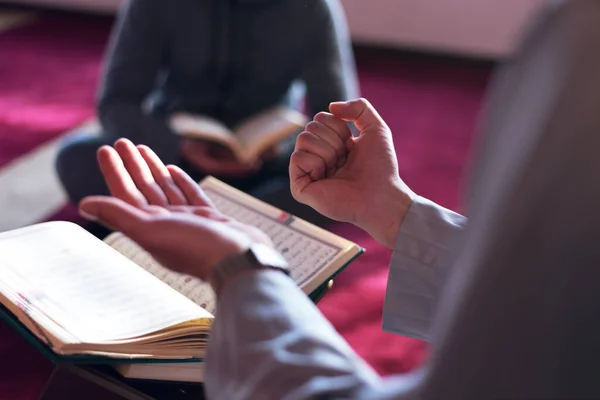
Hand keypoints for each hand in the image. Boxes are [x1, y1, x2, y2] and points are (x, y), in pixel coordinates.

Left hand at [79, 139, 272, 280]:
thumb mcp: (152, 230)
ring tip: (142, 148)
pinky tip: (172, 170)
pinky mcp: (209, 218)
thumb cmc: (197, 247)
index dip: (114, 172)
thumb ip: (119, 215)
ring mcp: (188, 220)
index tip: (105, 150)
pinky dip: (180, 181)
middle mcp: (166, 223)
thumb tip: (84, 204)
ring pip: (165, 189)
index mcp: (150, 227)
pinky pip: (190, 195)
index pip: (125, 194)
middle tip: (121, 141)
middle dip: (131, 165)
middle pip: (143, 188)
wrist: (239, 259)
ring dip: (152, 169)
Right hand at [290, 98, 414, 247]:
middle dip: (333, 140)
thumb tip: (331, 106)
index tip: (351, 147)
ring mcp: (307, 173)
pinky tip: (327, 178)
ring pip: (302, 139)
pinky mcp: (300, 188)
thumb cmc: (380, 168)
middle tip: (345, 160)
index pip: (320, 118)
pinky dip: (316, 163)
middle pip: (310, 127)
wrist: (380, 195)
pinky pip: (297, 158)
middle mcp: (317, 158)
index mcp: (330, 145)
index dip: (339, 128)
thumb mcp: (376, 128)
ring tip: (338, 169)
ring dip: (327, 151)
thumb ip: (359, 107)